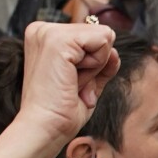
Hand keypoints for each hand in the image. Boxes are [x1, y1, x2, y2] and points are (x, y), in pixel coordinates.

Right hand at [18, 21, 119, 144]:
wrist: (45, 128)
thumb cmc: (61, 111)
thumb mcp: (87, 82)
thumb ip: (101, 63)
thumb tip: (114, 51)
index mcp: (45, 37)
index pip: (92, 36)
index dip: (92, 64)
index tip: (71, 83)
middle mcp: (43, 29)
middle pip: (101, 34)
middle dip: (95, 65)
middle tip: (72, 85)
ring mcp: (48, 32)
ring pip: (104, 37)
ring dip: (95, 68)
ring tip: (71, 83)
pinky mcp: (57, 39)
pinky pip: (102, 43)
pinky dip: (96, 67)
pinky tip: (73, 80)